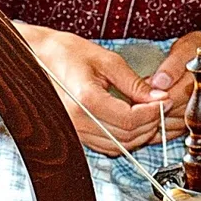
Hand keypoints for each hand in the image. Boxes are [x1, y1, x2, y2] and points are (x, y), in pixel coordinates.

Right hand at [14, 22, 164, 154]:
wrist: (36, 58)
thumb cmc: (66, 54)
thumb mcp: (106, 60)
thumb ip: (133, 83)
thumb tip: (158, 98)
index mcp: (85, 100)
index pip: (129, 119)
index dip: (152, 113)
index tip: (164, 101)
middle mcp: (77, 122)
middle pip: (126, 137)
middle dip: (149, 124)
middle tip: (161, 106)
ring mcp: (74, 132)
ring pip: (118, 146)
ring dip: (138, 134)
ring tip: (149, 112)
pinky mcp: (74, 135)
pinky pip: (106, 145)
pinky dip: (124, 137)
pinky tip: (131, 120)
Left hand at [145, 24, 200, 140]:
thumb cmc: (199, 52)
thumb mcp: (184, 49)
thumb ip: (172, 67)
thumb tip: (159, 82)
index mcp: (194, 88)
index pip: (166, 100)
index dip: (147, 98)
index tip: (134, 91)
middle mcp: (195, 106)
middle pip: (163, 116)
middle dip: (145, 109)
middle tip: (129, 100)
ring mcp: (192, 118)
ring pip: (164, 128)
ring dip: (147, 120)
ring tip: (134, 108)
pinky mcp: (187, 124)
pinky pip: (167, 134)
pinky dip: (152, 129)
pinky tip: (142, 118)